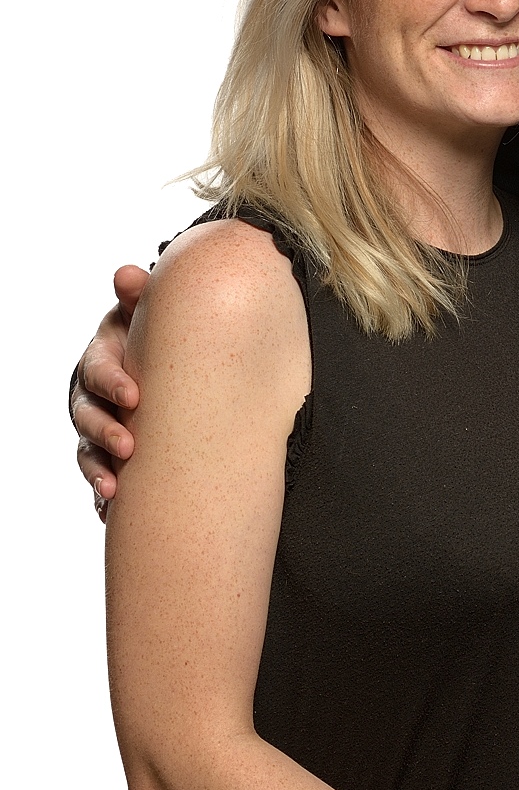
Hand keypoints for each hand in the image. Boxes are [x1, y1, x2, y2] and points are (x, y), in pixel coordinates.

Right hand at [72, 266, 149, 510]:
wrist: (161, 363)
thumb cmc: (151, 337)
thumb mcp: (144, 314)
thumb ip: (137, 296)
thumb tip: (128, 274)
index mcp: (100, 359)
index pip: (97, 370)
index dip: (111, 382)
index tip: (134, 396)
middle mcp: (90, 395)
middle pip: (86, 415)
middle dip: (104, 433)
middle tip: (128, 447)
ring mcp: (95, 427)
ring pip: (87, 451)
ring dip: (97, 472)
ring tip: (113, 491)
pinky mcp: (105, 454)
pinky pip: (98, 478)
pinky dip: (103, 497)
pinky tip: (112, 515)